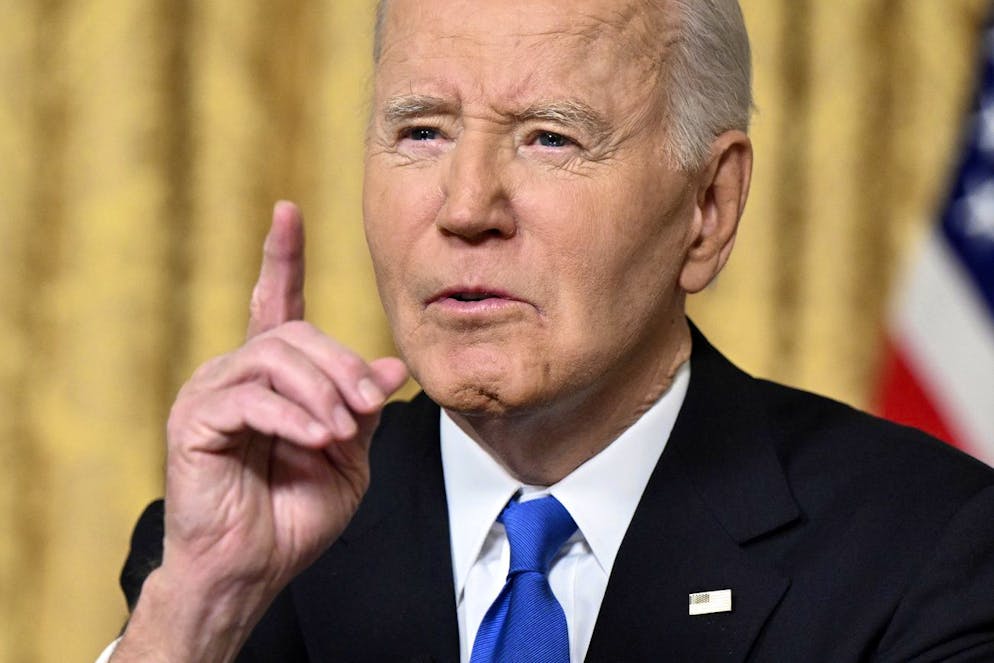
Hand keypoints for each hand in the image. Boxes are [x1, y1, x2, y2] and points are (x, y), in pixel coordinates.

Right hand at [114, 202, 406, 661]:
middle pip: (295, 332)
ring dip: (322, 392)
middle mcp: (236, 372)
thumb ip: (362, 410)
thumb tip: (388, 366)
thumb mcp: (347, 458)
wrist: (254, 568)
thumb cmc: (294, 515)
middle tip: (367, 409)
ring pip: (275, 357)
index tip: (287, 211)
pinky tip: (315, 441)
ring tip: (341, 433)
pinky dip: (292, 418)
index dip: (282, 257)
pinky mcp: (195, 421)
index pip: (276, 302)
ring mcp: (210, 393)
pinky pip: (251, 398)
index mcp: (273, 377)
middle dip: (341, 366)